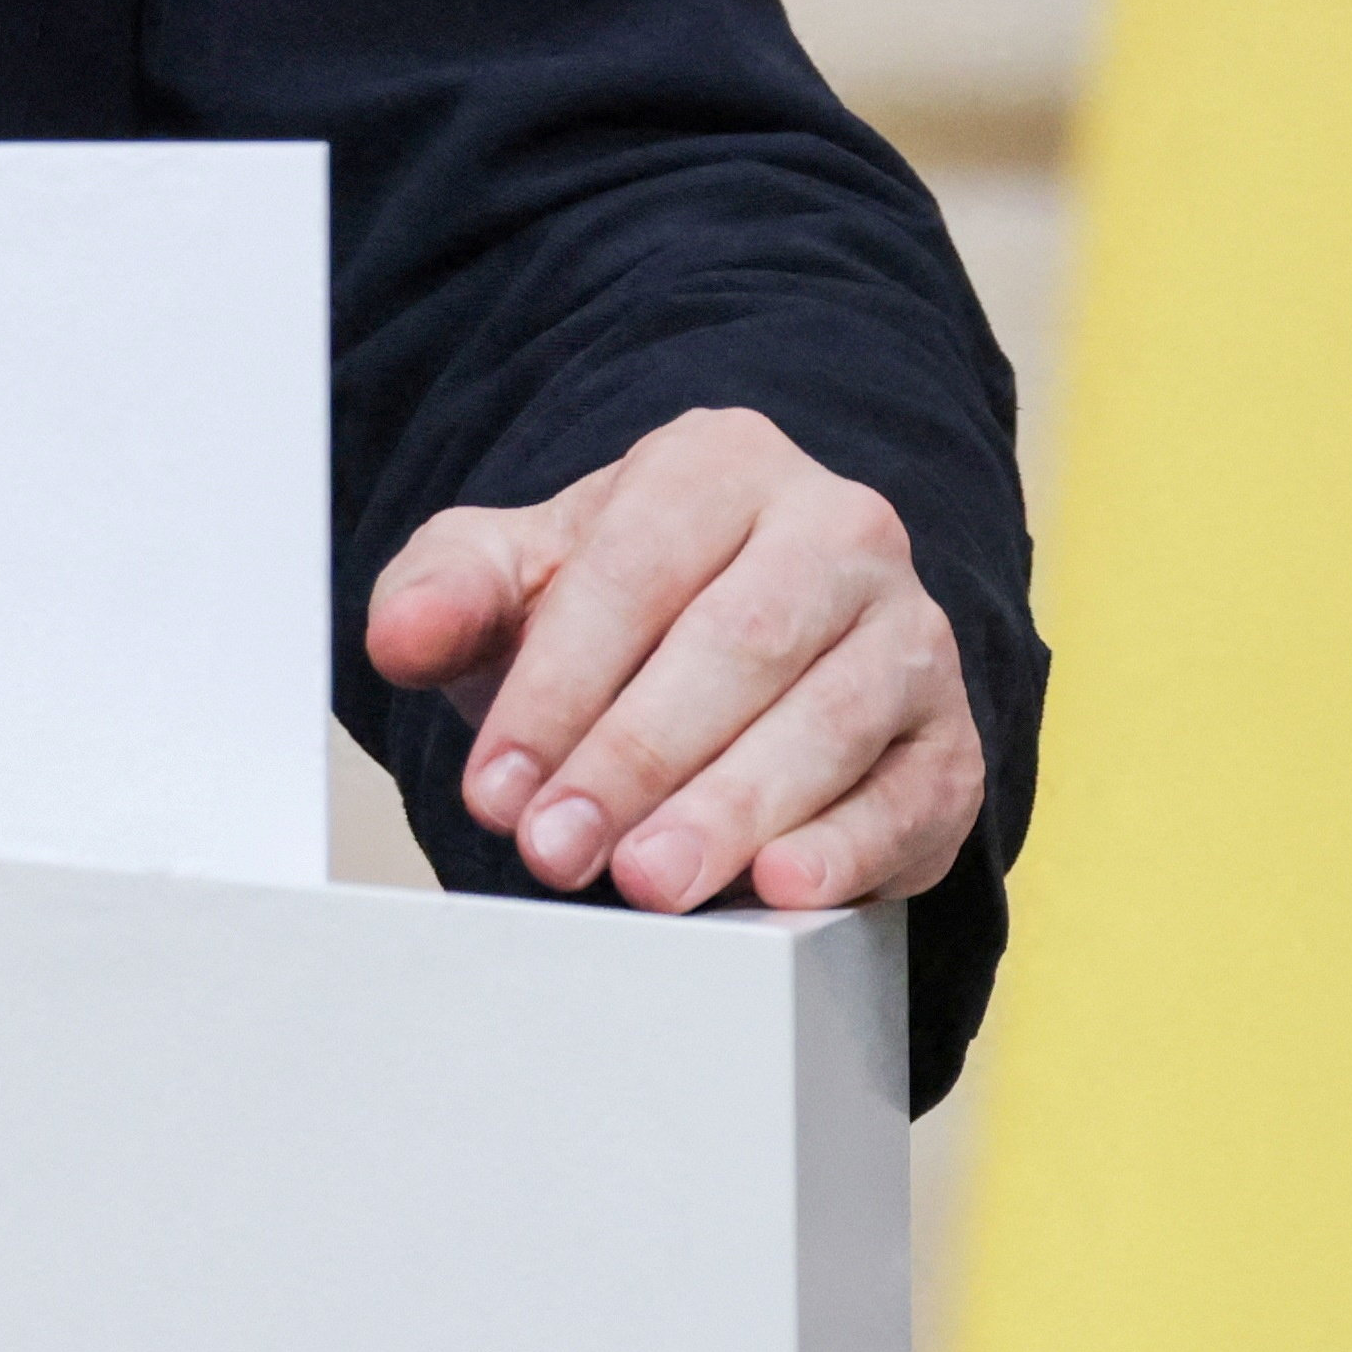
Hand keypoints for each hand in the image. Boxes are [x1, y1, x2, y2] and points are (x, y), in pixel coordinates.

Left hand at [359, 405, 981, 921]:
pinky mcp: (949, 742)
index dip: (560, 685)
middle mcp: (839, 530)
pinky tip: (783, 887)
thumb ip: (448, 592)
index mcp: (723, 464)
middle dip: (636, 757)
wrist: (741, 656)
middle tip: (556, 850)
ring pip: (829, 719)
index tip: (496, 785)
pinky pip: (911, 794)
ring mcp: (909, 635)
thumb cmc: (619, 615)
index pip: (637, 568)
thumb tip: (402, 633)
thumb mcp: (517, 581)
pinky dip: (849, 847)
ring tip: (648, 881)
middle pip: (740, 641)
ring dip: (731, 810)